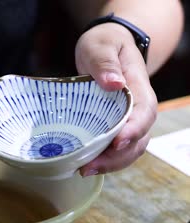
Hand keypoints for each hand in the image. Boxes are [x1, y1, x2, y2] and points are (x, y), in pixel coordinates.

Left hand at [74, 22, 156, 175]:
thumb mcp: (100, 46)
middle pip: (138, 138)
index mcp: (138, 88)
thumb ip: (105, 63)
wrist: (106, 46)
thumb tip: (113, 83)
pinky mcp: (114, 125)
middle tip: (89, 166)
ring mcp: (127, 119)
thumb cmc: (104, 44)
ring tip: (84, 170)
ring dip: (110, 164)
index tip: (116, 142)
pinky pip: (116, 148)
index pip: (144, 113)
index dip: (133, 130)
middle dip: (117, 157)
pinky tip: (84, 165)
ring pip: (129, 148)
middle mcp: (137, 108)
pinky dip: (104, 159)